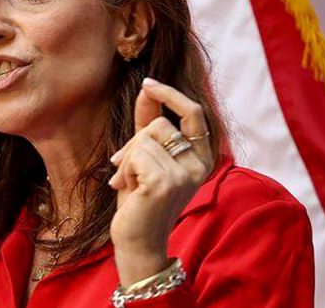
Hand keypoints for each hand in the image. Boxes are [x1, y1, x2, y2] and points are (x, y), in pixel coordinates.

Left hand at [108, 78, 213, 285]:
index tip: (148, 83)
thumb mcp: (146, 156)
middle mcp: (200, 165)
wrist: (137, 241)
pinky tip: (125, 188)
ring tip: (127, 182)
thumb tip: (147, 88)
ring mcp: (185, 174)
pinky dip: (124, 169)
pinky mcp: (166, 183)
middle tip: (123, 165)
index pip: (194, 113)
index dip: (171, 95)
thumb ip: (149, 123)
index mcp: (201, 158)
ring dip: (127, 158)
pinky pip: (138, 153)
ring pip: (146, 138)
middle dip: (134, 141)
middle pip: (161, 124)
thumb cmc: (141, 200)